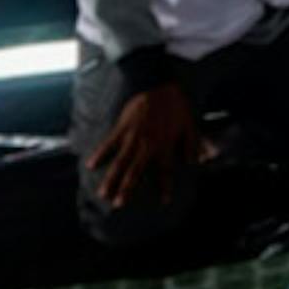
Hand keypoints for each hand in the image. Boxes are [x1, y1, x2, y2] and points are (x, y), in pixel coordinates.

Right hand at [89, 84, 199, 208]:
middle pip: (135, 171)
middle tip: (119, 204)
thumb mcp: (190, 124)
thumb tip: (198, 161)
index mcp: (165, 145)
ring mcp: (132, 136)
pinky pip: (109, 143)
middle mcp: (147, 144)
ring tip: (103, 193)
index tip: (164, 201)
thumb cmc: (176, 105)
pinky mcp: (121, 127)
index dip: (165, 187)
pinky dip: (99, 153)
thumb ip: (193, 145)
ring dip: (111, 178)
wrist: (160, 84)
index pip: (165, 171)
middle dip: (127, 189)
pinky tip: (90, 165)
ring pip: (120, 162)